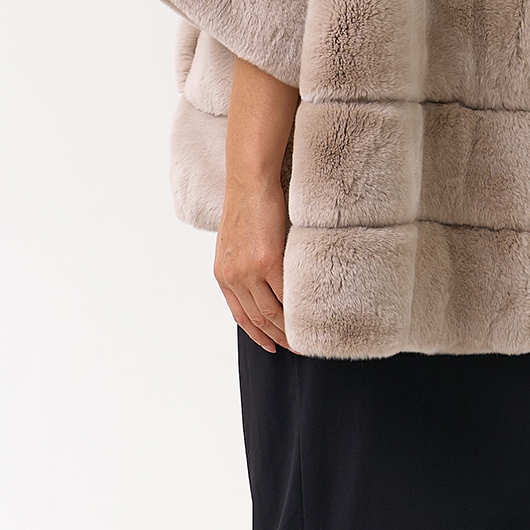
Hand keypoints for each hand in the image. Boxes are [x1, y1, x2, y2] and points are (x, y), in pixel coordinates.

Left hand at [214, 177, 299, 352]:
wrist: (250, 182)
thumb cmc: (246, 206)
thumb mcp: (233, 242)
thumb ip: (241, 265)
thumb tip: (256, 280)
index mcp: (222, 275)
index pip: (239, 316)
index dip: (256, 335)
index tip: (270, 345)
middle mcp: (233, 278)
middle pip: (256, 319)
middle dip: (276, 337)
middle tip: (295, 347)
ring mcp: (249, 271)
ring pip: (271, 312)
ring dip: (288, 328)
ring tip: (304, 337)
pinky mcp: (268, 261)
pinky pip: (284, 293)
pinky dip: (296, 307)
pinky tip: (307, 313)